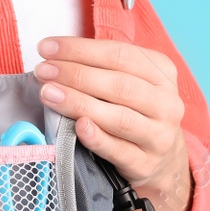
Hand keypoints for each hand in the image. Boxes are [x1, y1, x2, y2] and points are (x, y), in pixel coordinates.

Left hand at [33, 36, 192, 210]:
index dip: (80, 50)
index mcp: (162, 73)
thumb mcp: (131, 82)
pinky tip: (77, 126)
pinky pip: (118, 150)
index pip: (119, 55)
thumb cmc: (134, 111)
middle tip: (43, 71)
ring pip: (119, 118)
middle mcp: (166, 103)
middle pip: (119, 85)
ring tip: (48, 93)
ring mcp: (158, 135)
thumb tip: (54, 57)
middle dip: (75, 75)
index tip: (46, 47)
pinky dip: (97, 138)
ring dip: (79, 103)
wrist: (162, 159)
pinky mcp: (145, 163)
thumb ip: (100, 68)